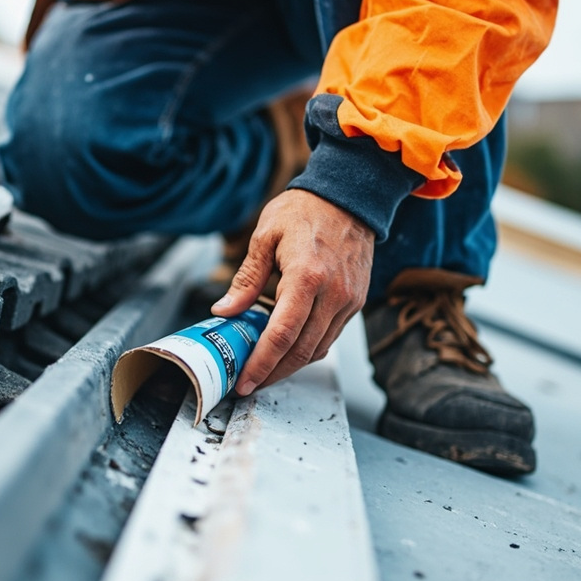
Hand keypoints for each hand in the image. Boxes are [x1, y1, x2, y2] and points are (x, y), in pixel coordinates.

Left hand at [211, 189, 373, 395]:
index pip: (281, 336)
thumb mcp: (265, 237)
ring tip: (264, 369)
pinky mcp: (356, 301)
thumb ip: (246, 280)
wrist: (349, 195)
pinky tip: (288, 347)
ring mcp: (349, 300)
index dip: (261, 365)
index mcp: (306, 277)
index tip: (244, 382)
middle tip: (250, 384)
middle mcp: (333, 294)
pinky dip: (308, 347)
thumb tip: (224, 311)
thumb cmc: (305, 210)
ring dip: (291, 365)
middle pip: (301, 351)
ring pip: (318, 348)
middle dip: (273, 374)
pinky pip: (331, 335)